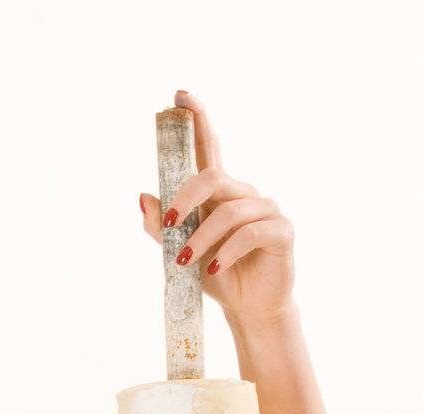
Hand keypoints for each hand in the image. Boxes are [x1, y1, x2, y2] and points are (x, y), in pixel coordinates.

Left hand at [140, 89, 295, 327]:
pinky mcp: (281, 231)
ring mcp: (266, 210)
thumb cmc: (217, 276)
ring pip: (229, 211)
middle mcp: (244, 194)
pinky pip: (250, 233)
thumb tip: (142, 197)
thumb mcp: (180, 254)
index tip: (180, 95)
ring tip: (184, 261)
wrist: (249, 309)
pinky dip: (228, 250)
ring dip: (201, 238)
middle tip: (166, 224)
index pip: (209, 148)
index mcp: (220, 193)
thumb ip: (161, 229)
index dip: (197, 120)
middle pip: (212, 177)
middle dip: (185, 198)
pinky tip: (215, 267)